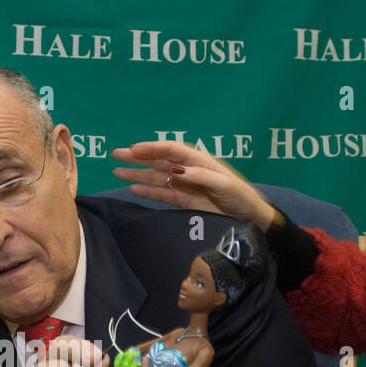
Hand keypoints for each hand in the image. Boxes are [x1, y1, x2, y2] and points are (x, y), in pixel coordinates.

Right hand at [111, 140, 275, 227]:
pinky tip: (133, 188)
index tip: (133, 149)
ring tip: (117, 171)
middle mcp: (188, 170)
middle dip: (137, 157)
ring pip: (156, 176)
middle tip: (115, 154)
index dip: (152, 148)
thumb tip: (177, 170)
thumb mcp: (225, 185)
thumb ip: (202, 176)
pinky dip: (147, 190)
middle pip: (159, 160)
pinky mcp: (184, 201)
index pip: (171, 150)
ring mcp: (184, 185)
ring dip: (137, 173)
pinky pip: (161, 193)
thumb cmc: (241, 197)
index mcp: (199, 160)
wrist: (250, 218)